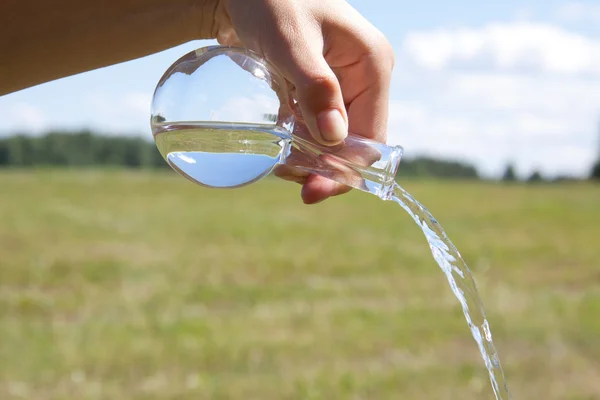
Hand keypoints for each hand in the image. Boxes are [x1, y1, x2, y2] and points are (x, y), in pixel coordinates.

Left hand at [213, 0, 393, 203]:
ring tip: (279, 163)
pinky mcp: (318, 88)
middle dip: (324, 166)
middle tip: (286, 175)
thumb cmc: (272, 0)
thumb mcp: (292, 42)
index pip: (371, 137)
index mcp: (372, 66)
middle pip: (353, 142)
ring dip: (309, 156)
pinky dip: (299, 141)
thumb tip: (335, 138)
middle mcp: (363, 79)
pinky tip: (279, 146)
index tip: (311, 190)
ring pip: (333, 138)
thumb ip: (315, 87)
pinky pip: (315, 126)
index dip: (345, 169)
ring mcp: (341, 84)